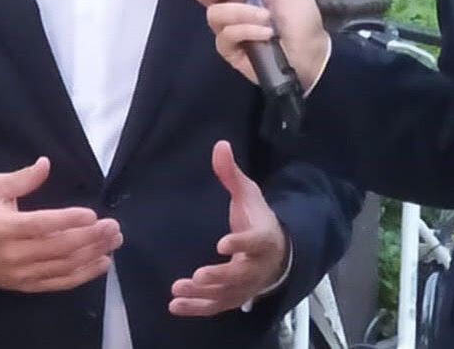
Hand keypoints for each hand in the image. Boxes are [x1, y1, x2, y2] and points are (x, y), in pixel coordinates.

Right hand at [0, 157, 121, 292]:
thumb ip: (22, 178)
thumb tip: (45, 164)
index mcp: (6, 227)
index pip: (41, 225)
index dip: (68, 220)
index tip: (92, 215)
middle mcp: (15, 254)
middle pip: (58, 247)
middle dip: (90, 238)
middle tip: (113, 227)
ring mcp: (22, 273)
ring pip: (63, 266)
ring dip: (92, 255)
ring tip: (113, 242)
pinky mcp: (27, 285)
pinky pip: (59, 283)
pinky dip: (83, 275)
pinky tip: (102, 264)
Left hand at [170, 141, 289, 316]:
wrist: (277, 253)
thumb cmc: (258, 220)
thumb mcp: (248, 194)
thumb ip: (232, 174)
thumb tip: (220, 145)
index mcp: (263, 238)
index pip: (254, 241)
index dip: (240, 243)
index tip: (222, 243)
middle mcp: (256, 266)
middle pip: (239, 275)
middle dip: (219, 277)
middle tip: (198, 276)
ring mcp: (245, 286)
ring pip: (226, 294)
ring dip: (203, 295)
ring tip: (178, 290)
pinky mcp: (233, 298)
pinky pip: (216, 306)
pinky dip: (197, 308)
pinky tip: (175, 305)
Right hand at [185, 0, 329, 88]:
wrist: (312, 51)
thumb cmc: (301, 14)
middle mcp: (228, 5)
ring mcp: (227, 28)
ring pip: (213, 15)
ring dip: (241, 13)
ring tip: (267, 18)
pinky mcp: (230, 51)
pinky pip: (225, 37)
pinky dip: (246, 31)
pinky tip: (265, 33)